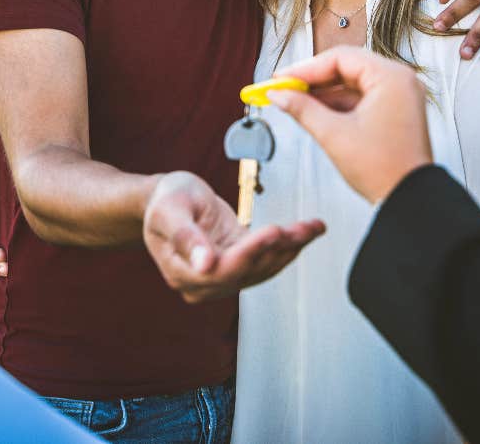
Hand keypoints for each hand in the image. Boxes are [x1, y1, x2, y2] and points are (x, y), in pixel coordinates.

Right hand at [143, 171, 324, 302]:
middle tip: (303, 228)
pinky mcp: (238, 261)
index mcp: (182, 273)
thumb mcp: (169, 211)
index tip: (273, 231)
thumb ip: (184, 237)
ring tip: (313, 227)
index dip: (250, 252)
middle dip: (279, 248)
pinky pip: (267, 258)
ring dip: (290, 247)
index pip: (222, 269)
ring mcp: (223, 274)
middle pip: (248, 270)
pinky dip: (288, 245)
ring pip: (263, 267)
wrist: (168, 198)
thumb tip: (204, 265)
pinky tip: (307, 232)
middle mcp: (204, 282)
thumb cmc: (165, 200)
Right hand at [267, 46, 432, 203]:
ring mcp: (398, 96)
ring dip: (323, 92)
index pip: (340, 58)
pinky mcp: (394, 111)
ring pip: (351, 83)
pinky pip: (360, 98)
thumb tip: (279, 94)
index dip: (305, 68)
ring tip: (294, 101)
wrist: (409, 201)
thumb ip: (302, 108)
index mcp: (391, 77)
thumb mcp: (333, 134)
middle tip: (284, 87)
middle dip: (312, 79)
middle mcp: (399, 81)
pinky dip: (337, 104)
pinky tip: (315, 111)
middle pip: (346, 67)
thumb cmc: (385, 169)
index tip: (282, 78)